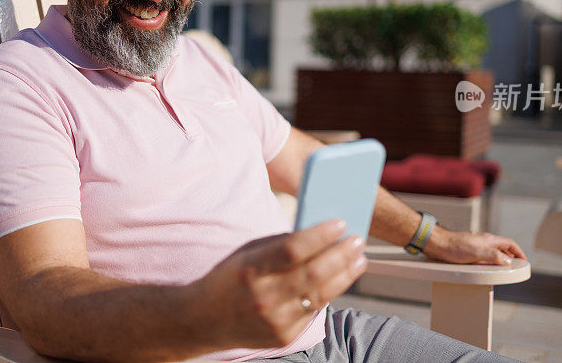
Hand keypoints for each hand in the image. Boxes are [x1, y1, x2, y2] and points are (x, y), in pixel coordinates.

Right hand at [194, 220, 366, 349]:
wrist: (202, 321)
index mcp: (251, 269)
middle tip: (358, 240)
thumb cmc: (230, 277)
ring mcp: (275, 321)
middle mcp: (264, 297)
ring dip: (345, 274)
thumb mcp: (247, 254)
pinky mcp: (283, 337)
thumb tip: (319, 233)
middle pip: (313, 273)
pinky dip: (330, 293)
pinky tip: (341, 279)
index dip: (320, 236)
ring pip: (321, 295)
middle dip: (341, 254)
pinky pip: (313, 312)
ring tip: (360, 259)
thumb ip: (279, 245)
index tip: (340, 223)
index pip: (292, 250)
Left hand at [423, 226, 526, 265]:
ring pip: (492, 251)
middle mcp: (483, 240)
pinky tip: (485, 268)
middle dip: (511, 256)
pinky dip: (488, 261)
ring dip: (499, 259)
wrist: (436, 243)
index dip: (518, 252)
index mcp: (488, 239)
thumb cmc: (454, 246)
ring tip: (502, 268)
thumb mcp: (476, 252)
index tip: (524, 260)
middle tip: (515, 266)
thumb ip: (493, 255)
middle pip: (502, 247)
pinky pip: (483, 255)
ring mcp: (475, 244)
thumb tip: (508, 260)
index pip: (509, 243)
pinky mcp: (467, 249)